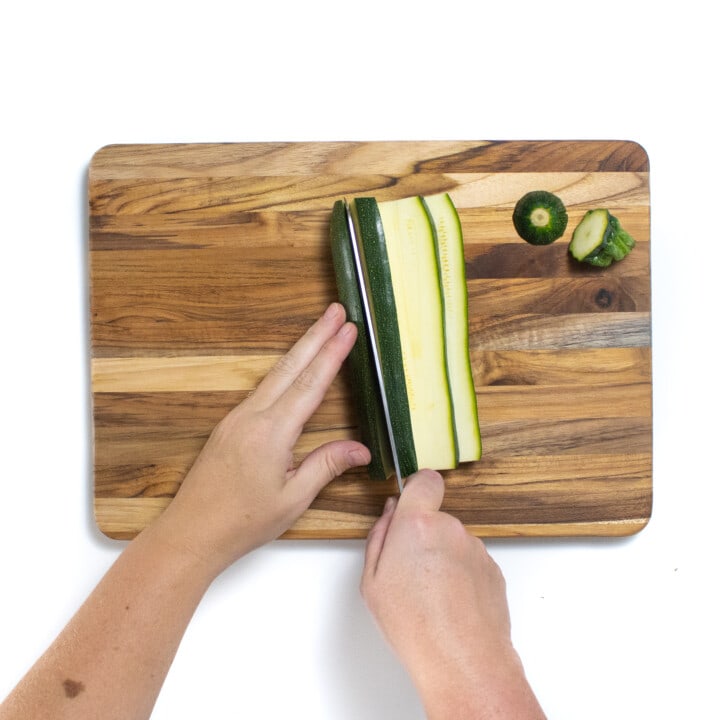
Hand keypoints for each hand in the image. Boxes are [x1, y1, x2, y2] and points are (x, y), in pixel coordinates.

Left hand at [158, 302, 370, 573]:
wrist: (191, 532)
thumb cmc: (241, 522)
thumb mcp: (293, 499)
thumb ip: (326, 466)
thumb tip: (361, 449)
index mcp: (271, 433)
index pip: (310, 384)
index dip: (332, 355)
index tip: (348, 330)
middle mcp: (252, 417)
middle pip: (290, 366)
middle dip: (316, 335)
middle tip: (336, 310)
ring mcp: (237, 418)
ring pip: (275, 374)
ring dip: (300, 349)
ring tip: (320, 329)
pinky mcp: (230, 425)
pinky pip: (262, 388)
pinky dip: (284, 370)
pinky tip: (293, 366)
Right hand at [361, 470, 544, 718]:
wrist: (462, 660)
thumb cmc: (415, 624)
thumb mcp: (372, 581)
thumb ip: (379, 536)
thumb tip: (391, 514)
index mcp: (417, 524)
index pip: (424, 480)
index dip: (416, 489)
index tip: (410, 506)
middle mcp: (451, 528)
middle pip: (435, 518)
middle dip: (423, 536)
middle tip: (409, 572)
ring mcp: (475, 549)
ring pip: (453, 542)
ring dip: (443, 558)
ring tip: (431, 596)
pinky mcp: (493, 569)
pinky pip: (470, 562)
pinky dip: (461, 576)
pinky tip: (450, 603)